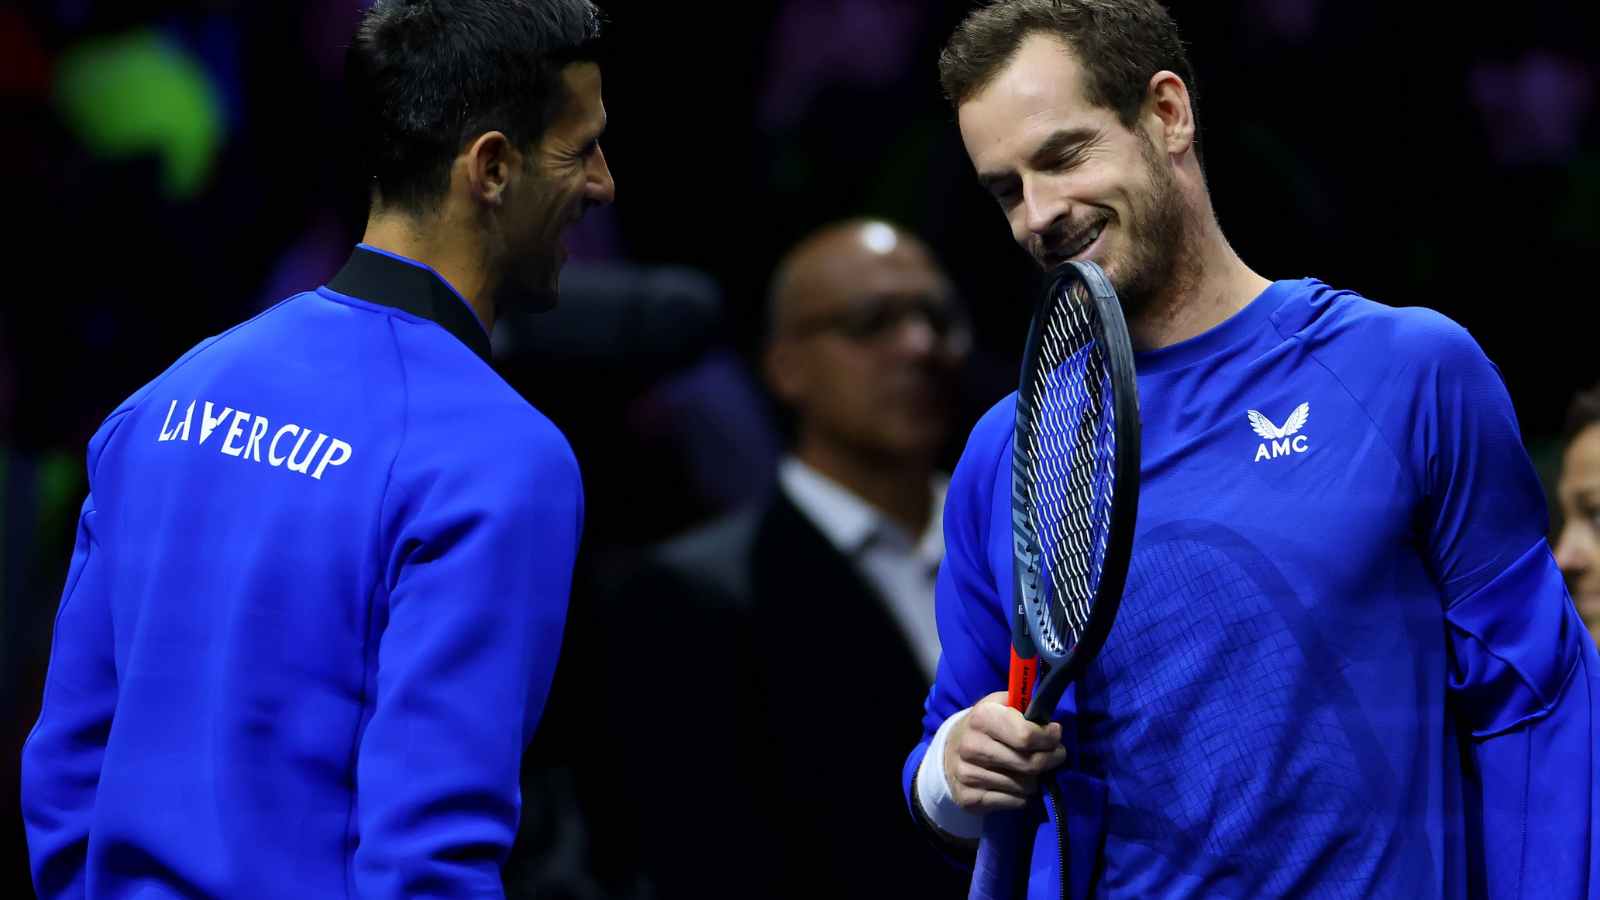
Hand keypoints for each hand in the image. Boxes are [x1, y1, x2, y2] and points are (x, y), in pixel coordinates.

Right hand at [943, 691, 1066, 813]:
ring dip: (1036, 779)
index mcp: (982, 717)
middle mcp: (971, 746)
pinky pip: (1016, 802)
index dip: (1048, 738)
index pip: (1026, 736)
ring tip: (1030, 769)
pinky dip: (1023, 796)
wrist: (950, 752)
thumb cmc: (986, 726)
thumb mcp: (1001, 705)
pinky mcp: (969, 798)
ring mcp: (968, 774)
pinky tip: (1017, 784)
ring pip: (1026, 786)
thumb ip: (1026, 708)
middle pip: (1030, 764)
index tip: (1055, 735)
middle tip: (1055, 755)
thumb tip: (1051, 726)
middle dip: (1051, 760)